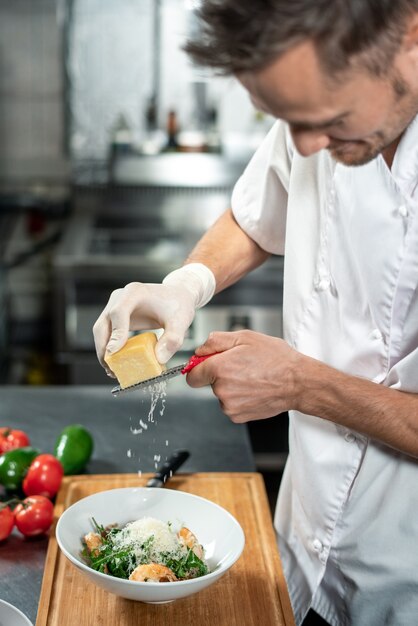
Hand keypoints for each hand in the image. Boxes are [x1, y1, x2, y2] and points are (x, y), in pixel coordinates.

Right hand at [93, 282, 195, 375]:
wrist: (177, 296)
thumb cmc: (177, 304)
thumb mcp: (181, 322)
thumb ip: (172, 340)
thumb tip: (159, 359)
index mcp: (135, 292)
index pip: (118, 312)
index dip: (116, 332)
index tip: (115, 351)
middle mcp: (120, 298)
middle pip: (103, 324)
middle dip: (104, 349)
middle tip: (112, 369)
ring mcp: (115, 307)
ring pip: (101, 331)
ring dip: (104, 352)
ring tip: (114, 371)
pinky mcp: (115, 318)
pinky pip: (107, 334)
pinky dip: (109, 349)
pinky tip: (117, 363)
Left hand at [186, 330, 300, 422]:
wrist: (297, 382)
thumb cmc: (276, 359)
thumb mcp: (245, 337)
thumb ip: (215, 341)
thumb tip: (199, 351)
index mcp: (219, 368)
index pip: (192, 375)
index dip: (199, 368)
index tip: (208, 365)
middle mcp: (221, 390)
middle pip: (208, 383)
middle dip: (220, 374)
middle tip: (241, 366)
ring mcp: (230, 406)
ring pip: (220, 394)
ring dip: (231, 386)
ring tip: (252, 377)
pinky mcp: (238, 416)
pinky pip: (230, 405)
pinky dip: (239, 398)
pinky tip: (254, 389)